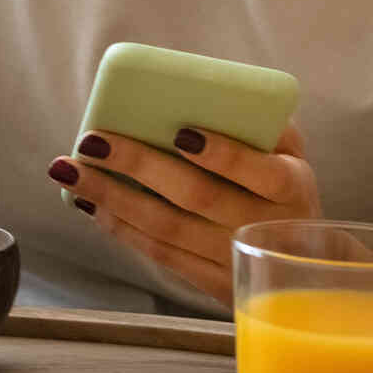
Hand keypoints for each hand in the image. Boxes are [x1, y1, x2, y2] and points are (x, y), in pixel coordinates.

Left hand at [46, 120, 321, 306]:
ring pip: (167, 229)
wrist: (302, 262)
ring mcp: (235, 259)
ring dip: (111, 197)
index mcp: (292, 187)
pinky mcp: (212, 283)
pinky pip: (160, 254)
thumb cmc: (282, 188)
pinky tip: (90, 202)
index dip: (223, 154)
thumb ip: (263, 122)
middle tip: (91, 139)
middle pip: (197, 197)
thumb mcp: (290, 153)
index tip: (181, 132)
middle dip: (138, 166)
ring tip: (69, 169)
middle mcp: (264, 227)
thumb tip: (208, 89)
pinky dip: (120, 227)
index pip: (262, 171)